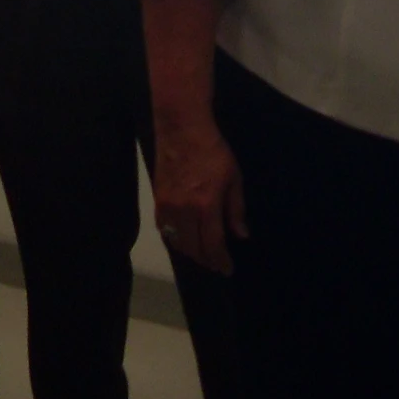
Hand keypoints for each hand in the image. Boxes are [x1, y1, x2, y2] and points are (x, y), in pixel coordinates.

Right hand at [153, 121, 248, 275]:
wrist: (181, 129)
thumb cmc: (213, 151)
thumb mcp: (233, 178)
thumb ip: (235, 209)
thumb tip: (240, 235)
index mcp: (206, 206)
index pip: (213, 244)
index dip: (220, 261)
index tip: (227, 269)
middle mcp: (184, 211)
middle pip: (194, 248)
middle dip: (207, 259)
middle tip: (217, 263)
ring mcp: (167, 207)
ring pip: (177, 242)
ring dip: (191, 252)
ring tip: (203, 254)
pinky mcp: (158, 200)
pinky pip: (164, 230)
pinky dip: (175, 239)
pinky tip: (184, 239)